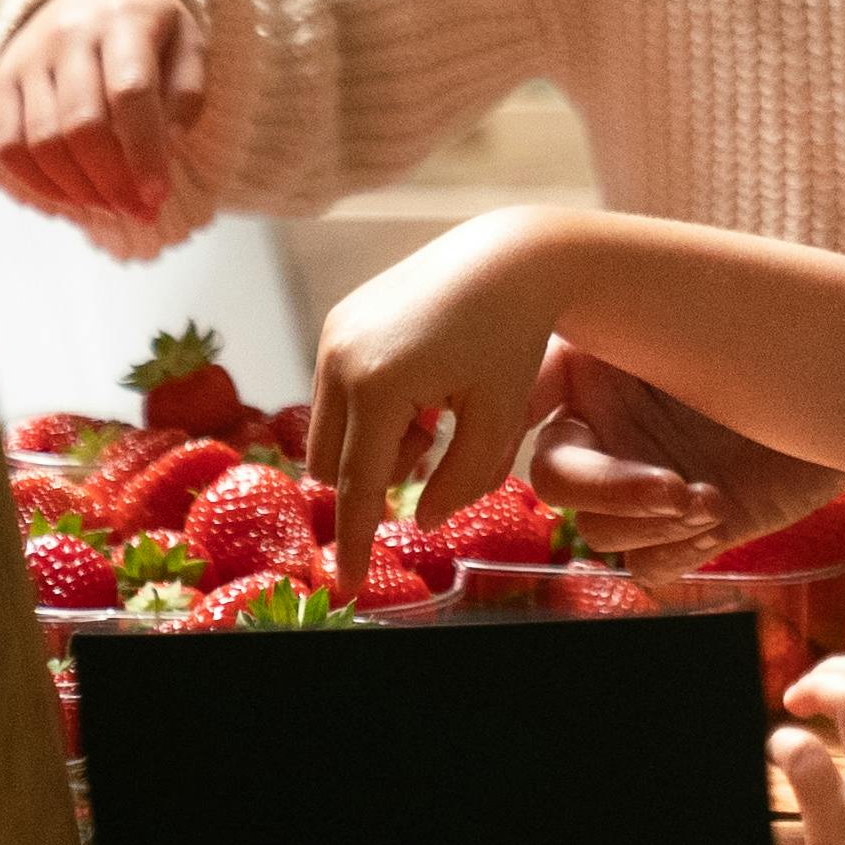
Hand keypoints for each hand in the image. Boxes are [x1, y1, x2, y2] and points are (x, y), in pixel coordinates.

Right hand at [0, 0, 205, 240]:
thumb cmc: (151, 28)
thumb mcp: (188, 43)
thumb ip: (186, 93)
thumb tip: (165, 146)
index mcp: (125, 18)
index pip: (130, 92)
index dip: (143, 151)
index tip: (158, 196)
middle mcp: (70, 34)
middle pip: (81, 123)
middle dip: (112, 179)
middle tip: (140, 210)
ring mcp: (30, 57)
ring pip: (42, 140)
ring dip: (79, 187)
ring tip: (113, 206)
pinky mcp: (3, 79)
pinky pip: (8, 144)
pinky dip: (39, 182)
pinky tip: (74, 198)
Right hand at [308, 210, 575, 587]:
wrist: (509, 257)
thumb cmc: (514, 339)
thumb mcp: (501, 418)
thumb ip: (463, 480)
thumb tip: (422, 521)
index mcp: (381, 387)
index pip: (359, 487)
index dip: (355, 542)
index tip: (346, 587)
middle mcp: (341, 359)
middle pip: (334, 462)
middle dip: (375, 476)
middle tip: (432, 451)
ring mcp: (334, 335)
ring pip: (330, 429)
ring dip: (373, 444)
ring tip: (435, 419)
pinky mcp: (339, 320)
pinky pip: (338, 392)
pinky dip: (371, 411)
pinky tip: (424, 394)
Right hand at [530, 339, 844, 580]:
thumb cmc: (785, 332)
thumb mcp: (702, 312)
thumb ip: (628, 313)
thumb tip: (548, 288)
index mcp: (593, 365)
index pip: (519, 397)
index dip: (511, 419)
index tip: (559, 426)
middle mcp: (608, 426)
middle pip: (552, 477)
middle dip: (611, 490)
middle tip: (678, 487)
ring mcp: (643, 481)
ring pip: (595, 530)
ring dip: (652, 522)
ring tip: (712, 498)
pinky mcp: (681, 529)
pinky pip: (643, 563)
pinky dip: (676, 550)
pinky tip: (721, 515)